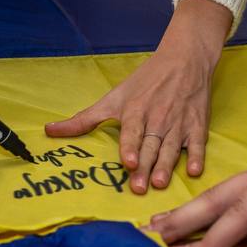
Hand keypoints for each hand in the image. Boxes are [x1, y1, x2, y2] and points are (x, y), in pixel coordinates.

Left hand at [46, 0, 230, 192]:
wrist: (184, 58)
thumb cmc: (145, 80)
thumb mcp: (114, 97)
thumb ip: (83, 120)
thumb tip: (49, 131)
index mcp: (136, 111)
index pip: (132, 132)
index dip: (130, 147)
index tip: (128, 162)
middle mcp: (157, 118)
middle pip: (150, 146)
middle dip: (145, 166)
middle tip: (140, 187)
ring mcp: (179, 123)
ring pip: (172, 148)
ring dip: (166, 166)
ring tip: (160, 183)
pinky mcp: (197, 125)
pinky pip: (198, 144)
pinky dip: (197, 156)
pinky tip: (195, 170)